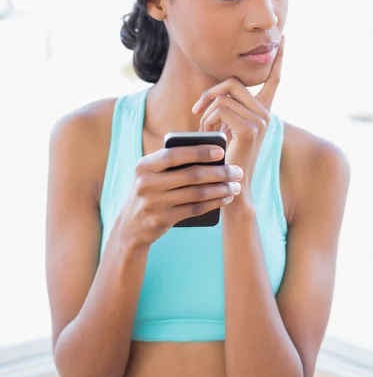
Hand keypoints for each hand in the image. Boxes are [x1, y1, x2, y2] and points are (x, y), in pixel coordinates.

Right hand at [116, 144, 243, 251]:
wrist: (131, 225)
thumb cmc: (150, 191)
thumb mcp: (152, 173)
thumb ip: (172, 162)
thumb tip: (212, 153)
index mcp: (144, 165)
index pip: (174, 154)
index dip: (199, 152)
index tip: (221, 151)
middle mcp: (146, 183)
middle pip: (191, 175)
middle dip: (219, 172)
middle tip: (237, 171)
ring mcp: (154, 203)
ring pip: (196, 193)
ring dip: (221, 189)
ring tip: (236, 185)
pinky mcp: (162, 220)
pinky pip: (195, 209)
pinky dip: (214, 203)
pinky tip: (226, 198)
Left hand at [192, 35, 284, 191]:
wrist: (233, 185)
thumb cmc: (226, 157)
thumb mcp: (227, 129)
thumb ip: (227, 111)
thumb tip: (213, 98)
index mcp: (264, 111)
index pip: (274, 80)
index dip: (279, 60)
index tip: (285, 40)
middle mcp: (266, 114)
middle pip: (233, 83)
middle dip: (210, 93)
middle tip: (197, 111)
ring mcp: (260, 121)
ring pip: (224, 96)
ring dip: (207, 111)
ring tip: (204, 128)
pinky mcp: (249, 129)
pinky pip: (221, 109)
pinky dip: (208, 118)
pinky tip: (208, 132)